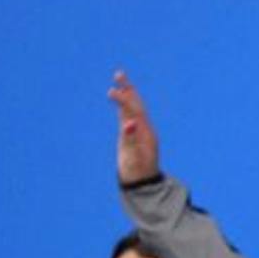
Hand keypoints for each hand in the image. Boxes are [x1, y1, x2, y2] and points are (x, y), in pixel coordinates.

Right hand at [108, 70, 160, 184]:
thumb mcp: (134, 157)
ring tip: (120, 81)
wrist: (143, 183)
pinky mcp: (134, 135)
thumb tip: (130, 123)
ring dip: (127, 94)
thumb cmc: (137, 172)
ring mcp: (140, 131)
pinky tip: (121, 99)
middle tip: (119, 73)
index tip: (112, 92)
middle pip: (136, 105)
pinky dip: (125, 105)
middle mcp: (145, 129)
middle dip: (128, 90)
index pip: (134, 110)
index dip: (124, 100)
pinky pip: (130, 116)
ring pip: (133, 109)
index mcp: (145, 133)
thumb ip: (131, 140)